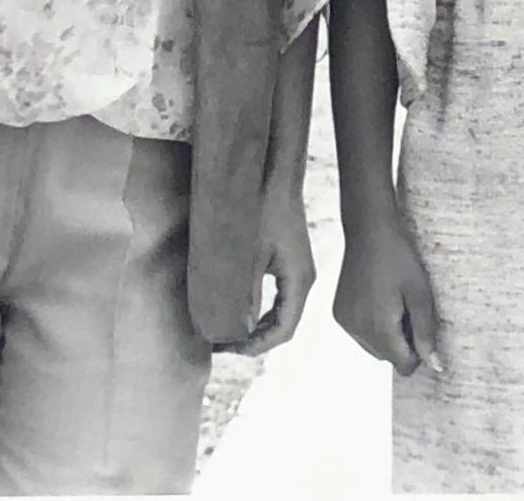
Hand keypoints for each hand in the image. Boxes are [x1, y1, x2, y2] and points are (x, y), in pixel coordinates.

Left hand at [230, 190, 315, 356]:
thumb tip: (236, 330)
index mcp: (299, 281)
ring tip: (226, 330)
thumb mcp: (248, 256)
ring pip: (280, 312)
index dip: (256, 347)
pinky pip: (277, 297)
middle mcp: (303, 279)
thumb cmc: (261, 209)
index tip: (227, 349)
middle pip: (283, 325)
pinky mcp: (288, 260)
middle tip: (220, 343)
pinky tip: (237, 308)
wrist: (274, 174)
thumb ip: (244, 294)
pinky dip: (259, 309)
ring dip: (256, 326)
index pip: (283, 331)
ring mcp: (297, 269)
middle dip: (254, 340)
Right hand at [332, 205, 443, 378]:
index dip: (418, 351)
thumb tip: (434, 367)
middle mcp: (358, 330)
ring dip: (386, 334)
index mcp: (380, 329)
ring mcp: (346, 322)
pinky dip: (371, 325)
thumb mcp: (420, 295)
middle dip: (401, 342)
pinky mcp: (339, 313)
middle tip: (407, 309)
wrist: (368, 231)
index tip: (420, 324)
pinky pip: (360, 333)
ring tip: (392, 302)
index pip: (404, 365)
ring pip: (373, 347)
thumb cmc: (400, 259)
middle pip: (388, 357)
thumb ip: (426, 334)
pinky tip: (377, 298)